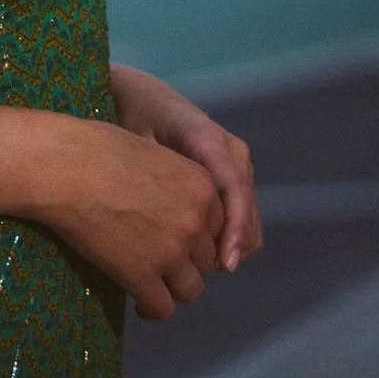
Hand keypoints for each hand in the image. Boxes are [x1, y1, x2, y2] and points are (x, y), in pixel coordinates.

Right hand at [34, 117, 226, 321]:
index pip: (219, 228)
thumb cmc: (94, 147)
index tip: (176, 237)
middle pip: (207, 261)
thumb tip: (165, 196)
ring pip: (191, 290)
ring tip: (152, 284)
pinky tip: (138, 302)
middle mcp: (194, 222)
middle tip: (159, 258)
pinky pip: (161, 308)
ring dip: (173, 288)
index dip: (197, 235)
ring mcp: (170, 252)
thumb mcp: (151, 151)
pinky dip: (151, 309)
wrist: (61, 166)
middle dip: (186, 261)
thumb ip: (172, 179)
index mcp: (201, 187)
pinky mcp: (141, 275)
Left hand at [112, 65, 262, 274]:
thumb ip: (147, 169)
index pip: (234, 188)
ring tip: (187, 272)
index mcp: (207, 138)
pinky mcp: (232, 180)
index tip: (225, 264)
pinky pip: (239, 218)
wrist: (143, 98)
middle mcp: (231, 153)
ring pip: (248, 220)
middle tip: (191, 279)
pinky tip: (194, 257)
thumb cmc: (130, 116)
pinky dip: (226, 241)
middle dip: (228, 249)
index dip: (235, 229)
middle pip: (246, 212)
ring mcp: (236, 167)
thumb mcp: (132, 138)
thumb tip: (151, 214)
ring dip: (227, 249)